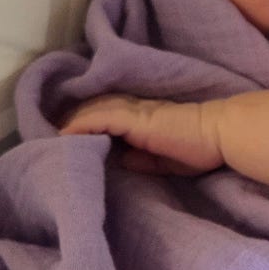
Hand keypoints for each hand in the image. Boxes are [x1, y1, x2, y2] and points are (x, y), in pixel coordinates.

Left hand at [57, 94, 223, 175]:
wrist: (217, 134)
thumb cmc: (200, 148)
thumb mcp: (166, 160)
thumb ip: (144, 159)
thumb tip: (123, 159)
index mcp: (142, 119)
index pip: (108, 116)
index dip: (87, 123)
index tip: (69, 136)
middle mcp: (134, 110)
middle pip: (95, 108)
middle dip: (73, 118)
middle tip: (51, 132)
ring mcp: (134, 111)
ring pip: (93, 110)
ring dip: (71, 121)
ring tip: (51, 134)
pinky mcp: (134, 117)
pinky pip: (100, 117)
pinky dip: (80, 124)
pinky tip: (65, 133)